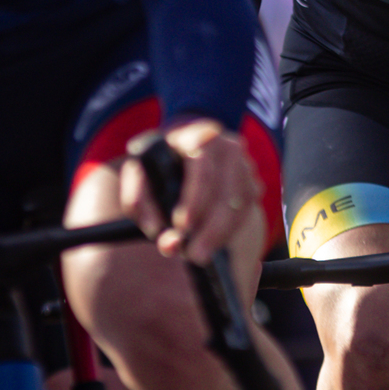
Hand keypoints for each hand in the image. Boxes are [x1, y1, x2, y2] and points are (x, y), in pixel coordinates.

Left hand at [124, 120, 263, 269]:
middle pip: (225, 188)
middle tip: (193, 254)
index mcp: (195, 135)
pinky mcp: (251, 181)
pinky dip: (231, 231)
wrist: (182, 154)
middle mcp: (225, 145)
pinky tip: (213, 243)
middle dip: (210, 227)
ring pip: (240, 202)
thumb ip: (137, 199)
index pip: (201, 163)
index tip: (181, 226)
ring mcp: (243, 163)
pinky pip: (246, 210)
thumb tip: (155, 229)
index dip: (194, 196)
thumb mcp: (138, 174)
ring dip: (221, 233)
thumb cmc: (157, 166)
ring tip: (200, 254)